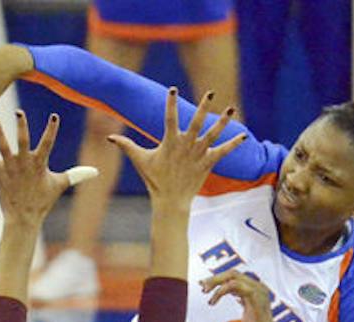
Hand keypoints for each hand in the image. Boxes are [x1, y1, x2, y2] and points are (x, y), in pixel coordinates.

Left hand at [0, 111, 96, 227]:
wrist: (23, 218)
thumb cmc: (42, 200)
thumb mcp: (60, 185)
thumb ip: (76, 174)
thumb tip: (96, 171)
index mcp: (40, 163)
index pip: (48, 142)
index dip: (52, 129)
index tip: (54, 116)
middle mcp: (24, 163)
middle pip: (23, 141)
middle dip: (21, 126)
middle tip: (19, 112)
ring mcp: (10, 168)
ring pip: (3, 147)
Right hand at [109, 89, 245, 206]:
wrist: (170, 202)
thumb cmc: (154, 180)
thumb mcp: (140, 161)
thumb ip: (126, 146)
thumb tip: (109, 137)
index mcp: (170, 142)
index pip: (169, 118)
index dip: (170, 103)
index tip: (172, 88)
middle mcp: (186, 145)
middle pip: (196, 122)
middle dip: (203, 107)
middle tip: (210, 93)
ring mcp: (198, 154)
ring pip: (213, 134)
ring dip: (223, 122)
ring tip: (231, 109)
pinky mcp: (207, 163)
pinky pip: (223, 152)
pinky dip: (233, 144)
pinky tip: (244, 136)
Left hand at [201, 270, 275, 321]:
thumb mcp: (247, 314)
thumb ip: (240, 301)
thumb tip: (225, 297)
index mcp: (257, 290)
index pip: (236, 277)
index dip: (219, 279)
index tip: (203, 285)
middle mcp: (259, 287)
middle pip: (233, 273)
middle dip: (215, 278)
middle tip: (202, 288)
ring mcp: (259, 291)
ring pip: (233, 276)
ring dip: (216, 282)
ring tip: (205, 293)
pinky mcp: (255, 297)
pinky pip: (235, 285)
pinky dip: (221, 291)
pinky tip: (213, 302)